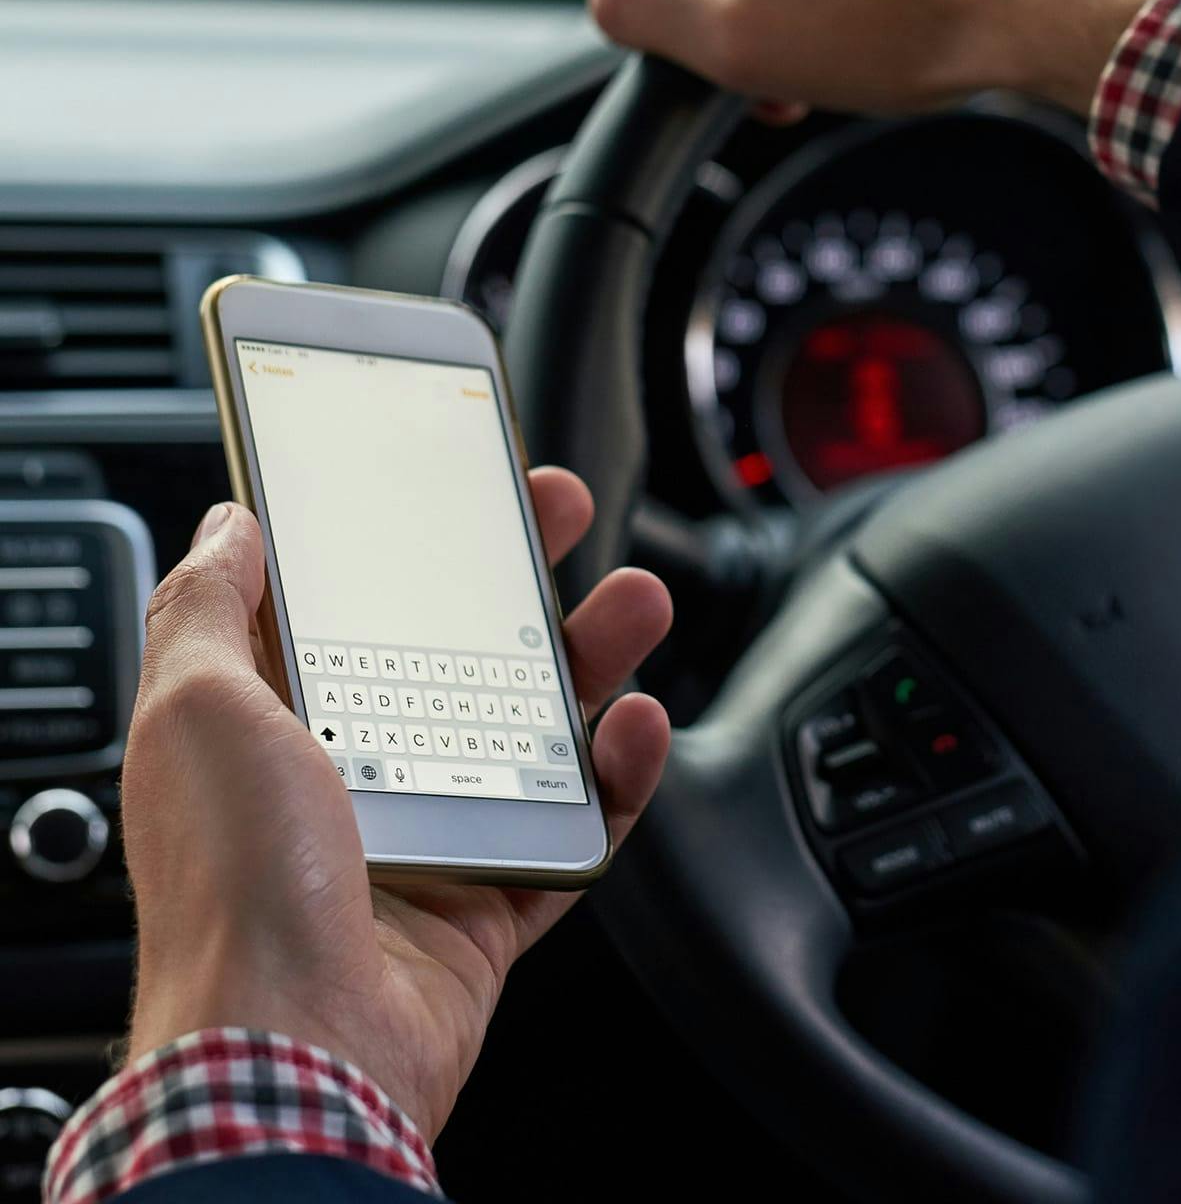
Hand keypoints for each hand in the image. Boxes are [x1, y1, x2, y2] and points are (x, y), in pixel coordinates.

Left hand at [120, 476, 671, 1139]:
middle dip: (519, 572)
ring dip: (594, 656)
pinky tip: (638, 727)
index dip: (406, 531)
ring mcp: (433, 840)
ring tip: (636, 599)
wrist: (295, 1054)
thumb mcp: (192, 710)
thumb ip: (207, 606)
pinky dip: (621, 775)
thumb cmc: (231, 888)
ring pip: (536, 727)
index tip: (454, 475)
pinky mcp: (494, 901)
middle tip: (562, 508)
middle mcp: (355, 778)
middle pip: (460, 649)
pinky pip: (581, 825)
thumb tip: (229, 523)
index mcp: (278, 726)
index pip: (352, 601)